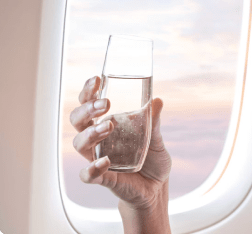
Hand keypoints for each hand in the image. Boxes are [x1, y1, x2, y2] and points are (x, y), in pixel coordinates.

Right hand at [70, 76, 171, 209]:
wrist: (156, 187)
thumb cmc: (151, 158)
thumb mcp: (156, 138)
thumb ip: (153, 121)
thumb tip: (157, 100)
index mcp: (107, 124)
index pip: (89, 105)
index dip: (88, 92)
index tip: (96, 79)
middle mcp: (98, 140)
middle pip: (78, 121)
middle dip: (87, 109)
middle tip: (106, 103)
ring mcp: (97, 158)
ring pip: (80, 144)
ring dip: (91, 133)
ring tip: (108, 126)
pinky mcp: (103, 178)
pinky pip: (88, 174)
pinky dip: (92, 168)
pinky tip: (104, 161)